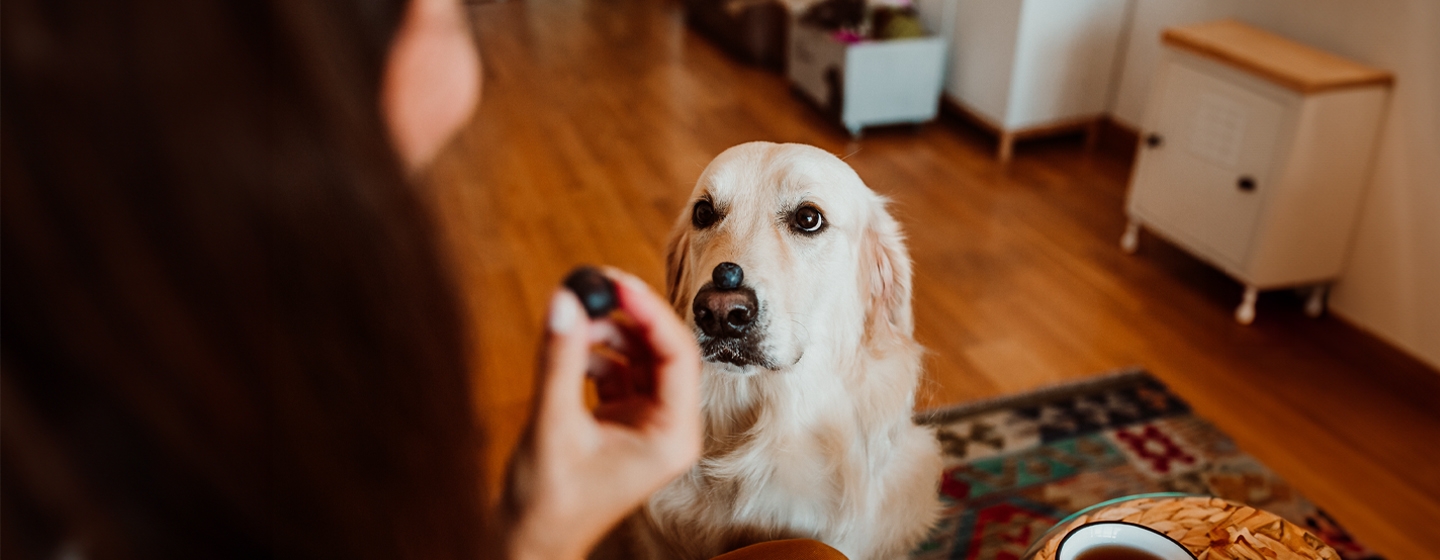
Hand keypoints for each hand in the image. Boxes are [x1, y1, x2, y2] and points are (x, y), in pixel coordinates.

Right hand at [501, 270, 701, 559]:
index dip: (650, 313)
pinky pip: (620, 372)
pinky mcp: (623, 421)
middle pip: (663, 351)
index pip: (678, 356)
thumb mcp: (553, 425)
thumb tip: (565, 300)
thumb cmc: (548, 505)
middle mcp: (669, 428)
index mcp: (673, 437)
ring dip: (609, 334)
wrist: (530, 544)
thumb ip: (560, 360)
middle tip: (596, 285)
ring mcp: (647, 424)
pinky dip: (596, 355)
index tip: (617, 283)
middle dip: (629, 317)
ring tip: (574, 323)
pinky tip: (571, 354)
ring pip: (640, 358)